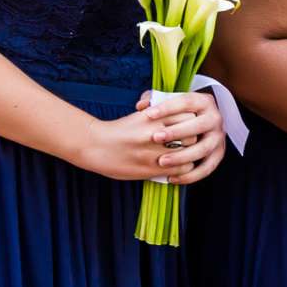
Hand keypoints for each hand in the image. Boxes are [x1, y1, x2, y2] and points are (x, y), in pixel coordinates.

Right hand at [76, 92, 224, 184]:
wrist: (93, 145)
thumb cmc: (118, 130)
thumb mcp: (139, 117)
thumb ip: (159, 117)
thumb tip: (184, 120)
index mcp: (152, 117)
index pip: (187, 117)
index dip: (191, 122)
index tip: (189, 126)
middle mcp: (154, 133)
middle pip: (190, 135)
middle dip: (193, 138)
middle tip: (189, 142)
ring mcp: (152, 152)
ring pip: (187, 154)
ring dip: (189, 156)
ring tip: (185, 156)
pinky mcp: (149, 168)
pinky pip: (178, 170)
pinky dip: (182, 169)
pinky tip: (177, 167)